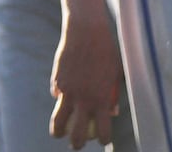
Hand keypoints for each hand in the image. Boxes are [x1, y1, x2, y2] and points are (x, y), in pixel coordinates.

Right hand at [49, 6, 121, 148]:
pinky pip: (57, 96)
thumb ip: (111, 95)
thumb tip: (110, 111)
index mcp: (102, 100)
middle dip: (76, 143)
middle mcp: (84, 100)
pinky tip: (62, 96)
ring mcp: (68, 91)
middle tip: (76, 144)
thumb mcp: (115, 75)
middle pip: (77, 133)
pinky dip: (59, 99)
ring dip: (58, 131)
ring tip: (59, 133)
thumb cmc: (106, 52)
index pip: (102, 132)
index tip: (100, 138)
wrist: (86, 31)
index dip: (102, 138)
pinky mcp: (57, 80)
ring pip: (59, 121)